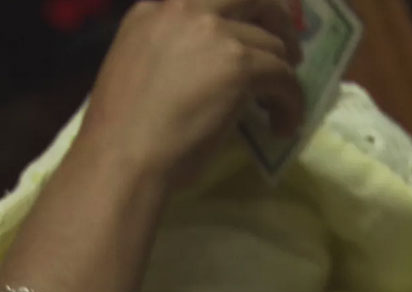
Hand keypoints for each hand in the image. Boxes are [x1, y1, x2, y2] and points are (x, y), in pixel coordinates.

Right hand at [78, 0, 303, 177]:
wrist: (122, 157)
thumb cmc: (120, 132)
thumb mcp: (135, 69)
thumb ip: (168, 53)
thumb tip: (208, 70)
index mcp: (152, 12)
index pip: (211, 1)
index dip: (239, 18)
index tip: (251, 37)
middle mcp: (184, 10)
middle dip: (278, 21)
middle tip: (290, 54)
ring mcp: (214, 34)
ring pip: (271, 46)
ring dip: (281, 79)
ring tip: (277, 110)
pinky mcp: (239, 65)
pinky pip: (283, 77)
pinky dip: (291, 102)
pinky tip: (283, 125)